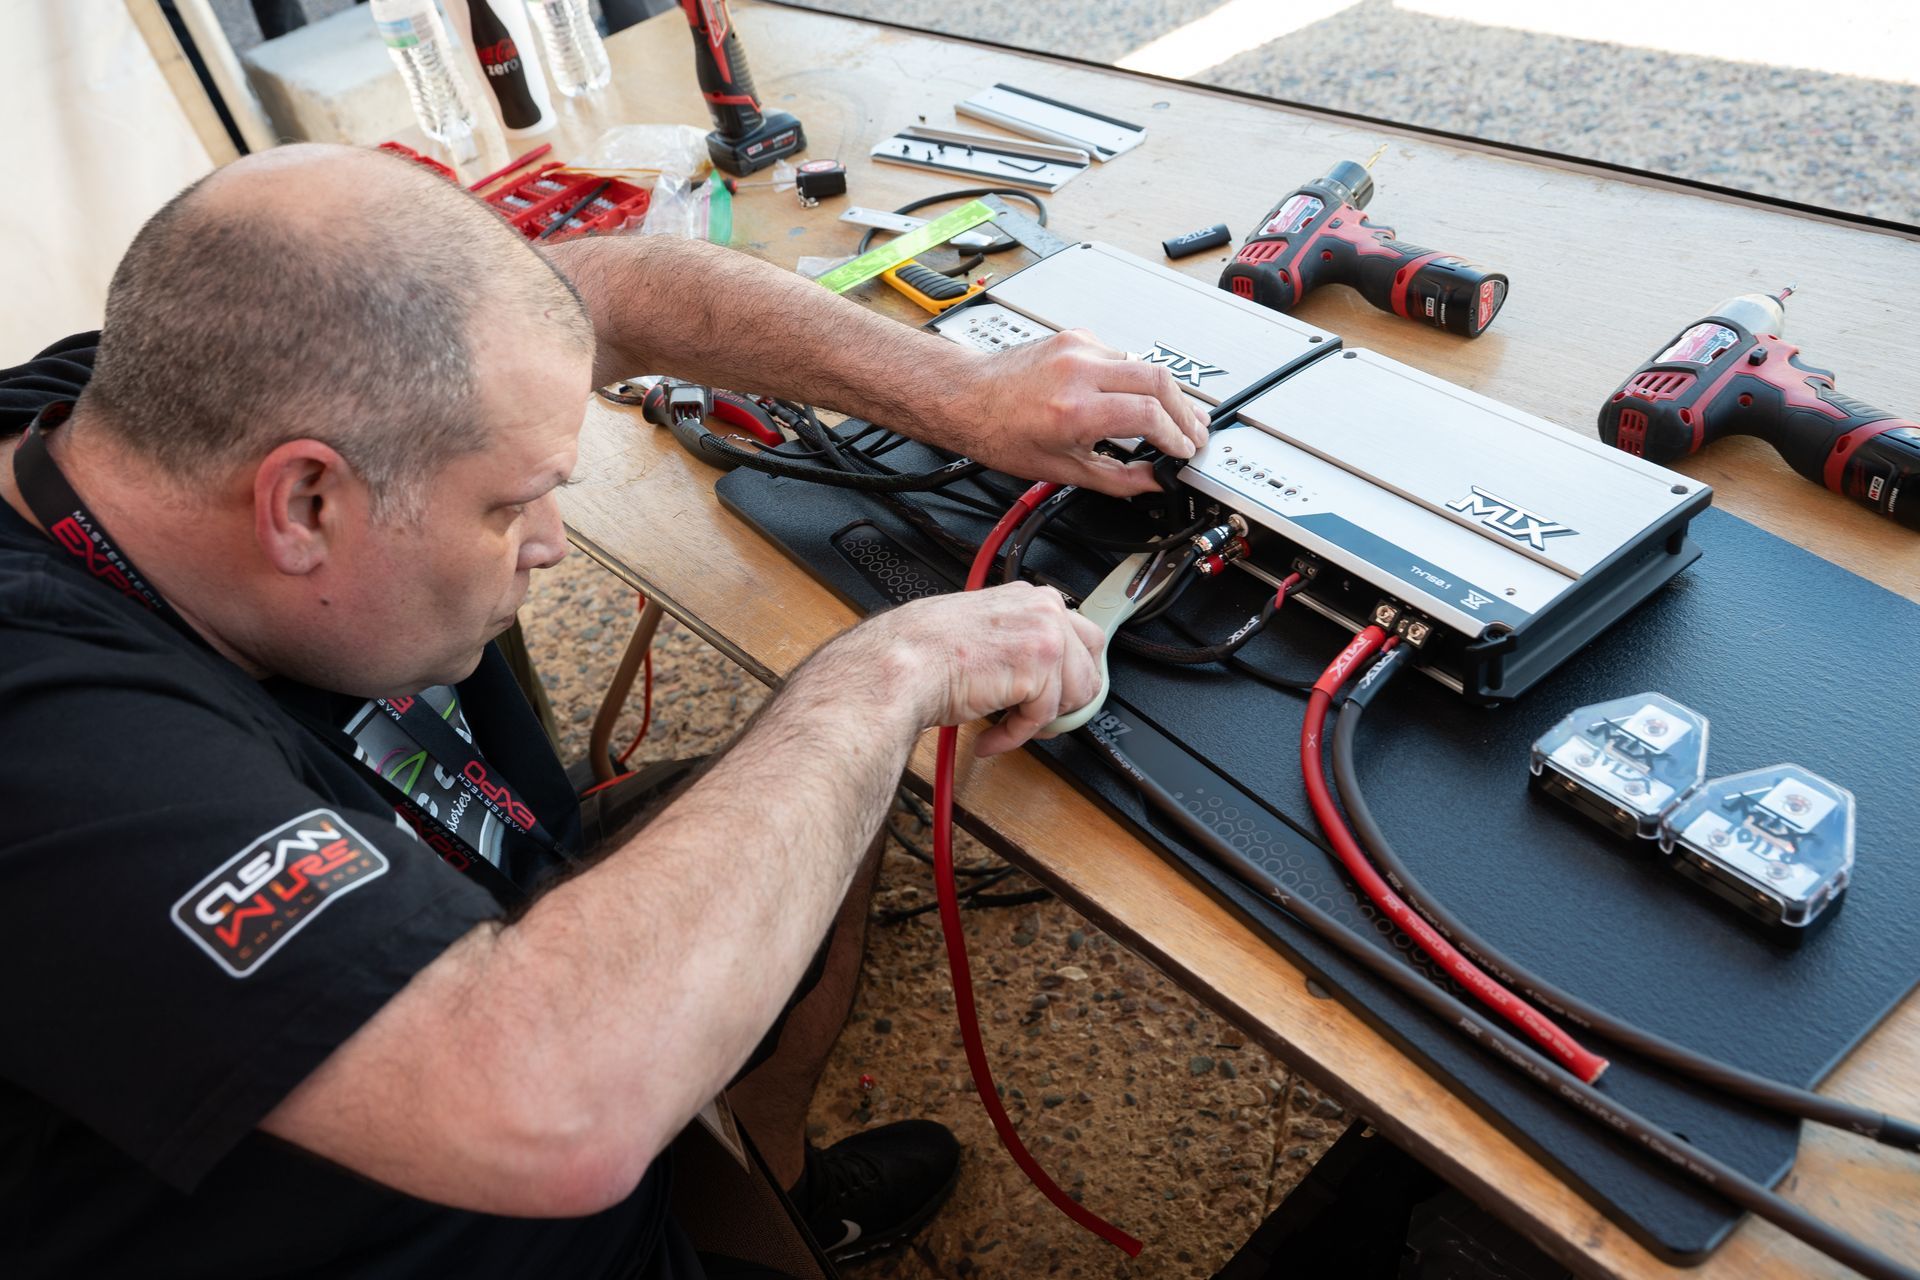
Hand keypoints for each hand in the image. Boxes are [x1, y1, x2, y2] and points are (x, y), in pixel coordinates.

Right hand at [836, 582, 1106, 755]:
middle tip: (1037, 718)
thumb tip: (1036, 672)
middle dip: (1066, 700)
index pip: (1081, 637)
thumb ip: (1017, 641)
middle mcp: (1044, 610)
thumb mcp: (984, 630)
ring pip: (1074, 697)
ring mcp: (1046, 636)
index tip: (1058, 695)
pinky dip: (1016, 737)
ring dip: (1038, 721)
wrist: (900, 666)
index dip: (1069, 676)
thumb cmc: (923, 651)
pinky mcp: (1039, 668)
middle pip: (1090, 667)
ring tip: (1004, 724)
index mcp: (1031, 597)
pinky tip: (991, 737)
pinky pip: (1044, 719)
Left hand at [948, 330, 1211, 497]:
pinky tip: (1139, 396)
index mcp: (1075, 408)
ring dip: (1167, 393)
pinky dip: (1137, 378)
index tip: (1183, 451)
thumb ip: (1116, 479)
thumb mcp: (1060, 469)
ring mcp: (1079, 348)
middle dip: (1186, 411)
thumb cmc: (999, 431)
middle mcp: (1079, 370)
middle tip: (1194, 433)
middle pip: (1160, 380)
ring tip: (1178, 417)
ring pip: (1145, 364)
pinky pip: (1121, 356)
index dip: (1176, 437)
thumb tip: (1151, 481)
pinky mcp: (1077, 337)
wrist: (967, 396)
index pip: (1150, 415)